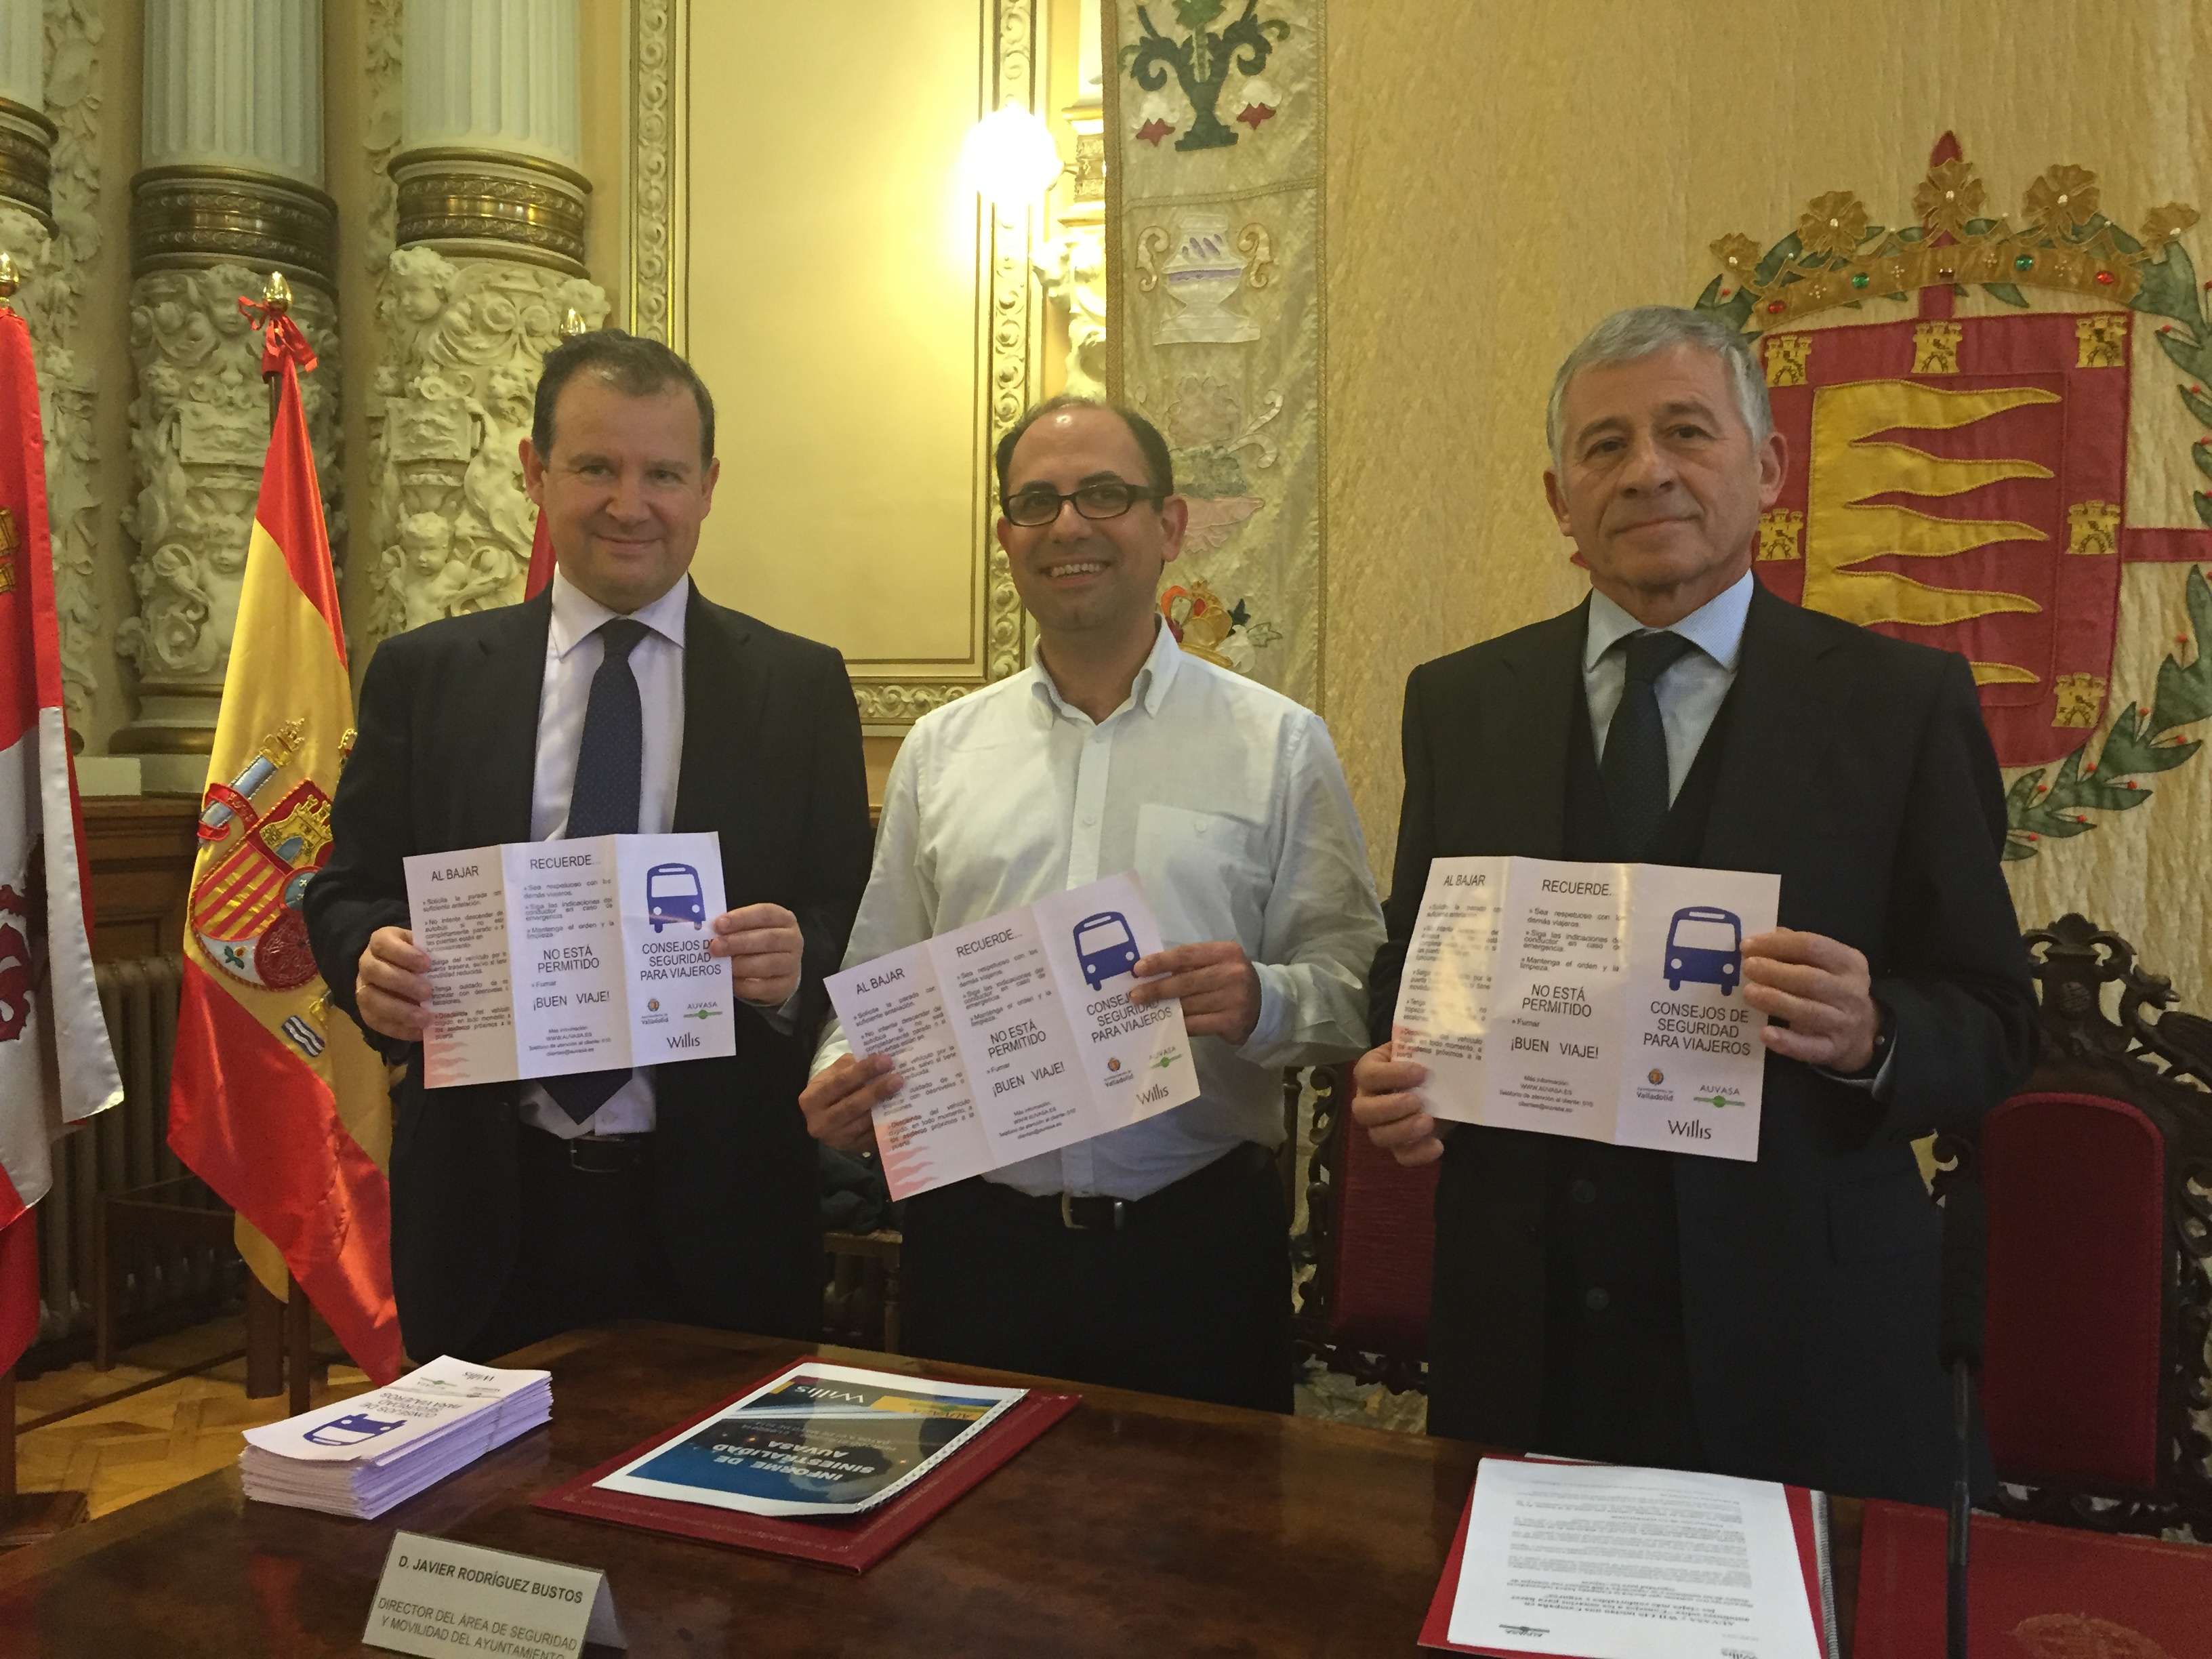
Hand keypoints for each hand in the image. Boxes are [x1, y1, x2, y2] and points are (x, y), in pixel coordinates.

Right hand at [356, 926, 432, 1042]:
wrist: (402, 973)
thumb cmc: (418, 958)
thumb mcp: (425, 948)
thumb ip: (436, 953)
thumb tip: (461, 964)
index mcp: (381, 941)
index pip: (383, 943)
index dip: (403, 954)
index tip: (427, 964)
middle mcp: (367, 963)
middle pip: (374, 971)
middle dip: (402, 983)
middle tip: (428, 992)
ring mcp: (362, 988)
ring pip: (369, 998)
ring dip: (398, 1010)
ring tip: (425, 1018)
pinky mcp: (365, 1010)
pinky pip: (375, 1022)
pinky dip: (398, 1029)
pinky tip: (419, 1031)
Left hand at [709, 902, 802, 1007]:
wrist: (778, 970)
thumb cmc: (758, 943)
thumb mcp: (751, 929)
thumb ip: (734, 928)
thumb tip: (707, 931)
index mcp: (784, 919)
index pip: (765, 914)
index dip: (742, 918)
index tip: (719, 924)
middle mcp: (793, 940)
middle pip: (768, 939)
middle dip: (738, 943)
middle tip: (715, 947)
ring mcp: (792, 964)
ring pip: (768, 964)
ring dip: (741, 964)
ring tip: (720, 965)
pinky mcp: (786, 986)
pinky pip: (764, 987)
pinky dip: (745, 985)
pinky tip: (730, 982)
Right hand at [798, 1053, 901, 1154]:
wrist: (825, 1115)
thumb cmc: (832, 1087)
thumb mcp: (835, 1072)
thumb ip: (853, 1065)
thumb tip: (880, 1059)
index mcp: (811, 1099)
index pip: (840, 1082)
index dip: (863, 1071)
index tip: (885, 1060)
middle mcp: (820, 1123)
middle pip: (852, 1106)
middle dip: (876, 1091)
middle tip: (898, 1079)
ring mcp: (836, 1139)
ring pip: (863, 1123)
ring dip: (885, 1108)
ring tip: (902, 1092)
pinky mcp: (852, 1148)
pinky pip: (872, 1136)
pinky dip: (887, 1123)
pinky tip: (901, 1110)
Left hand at [1128, 941, 1262, 1043]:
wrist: (1264, 1004)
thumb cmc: (1230, 979)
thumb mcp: (1217, 963)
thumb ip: (1191, 965)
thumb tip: (1150, 972)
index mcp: (1226, 952)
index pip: (1186, 954)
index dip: (1160, 962)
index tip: (1137, 969)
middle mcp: (1232, 973)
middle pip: (1186, 981)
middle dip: (1156, 988)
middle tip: (1134, 995)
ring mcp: (1234, 999)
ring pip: (1189, 1005)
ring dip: (1164, 1009)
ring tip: (1146, 1009)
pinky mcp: (1232, 1021)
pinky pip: (1196, 1024)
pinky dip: (1178, 1024)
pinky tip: (1165, 1025)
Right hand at [1350, 1041, 1447, 1166]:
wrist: (1443, 1088)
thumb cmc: (1427, 1065)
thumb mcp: (1425, 1050)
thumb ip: (1425, 1042)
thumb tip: (1439, 1030)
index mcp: (1371, 1070)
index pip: (1367, 1074)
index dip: (1390, 1075)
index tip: (1421, 1072)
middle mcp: (1368, 1099)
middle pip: (1362, 1111)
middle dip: (1389, 1107)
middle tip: (1417, 1101)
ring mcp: (1381, 1126)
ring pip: (1378, 1136)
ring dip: (1403, 1131)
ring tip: (1428, 1122)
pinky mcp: (1399, 1146)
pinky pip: (1400, 1156)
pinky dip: (1418, 1154)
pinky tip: (1437, 1145)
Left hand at [1740, 927, 1879, 1072]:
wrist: (1864, 1032)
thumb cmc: (1834, 989)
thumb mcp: (1828, 964)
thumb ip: (1798, 949)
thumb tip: (1763, 938)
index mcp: (1849, 962)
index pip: (1812, 946)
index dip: (1777, 944)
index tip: (1747, 946)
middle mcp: (1850, 992)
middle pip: (1809, 979)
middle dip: (1774, 972)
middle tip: (1747, 968)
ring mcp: (1844, 1023)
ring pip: (1808, 1012)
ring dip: (1775, 1001)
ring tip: (1748, 993)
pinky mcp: (1834, 1049)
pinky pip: (1809, 1047)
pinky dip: (1787, 1041)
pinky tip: (1765, 1033)